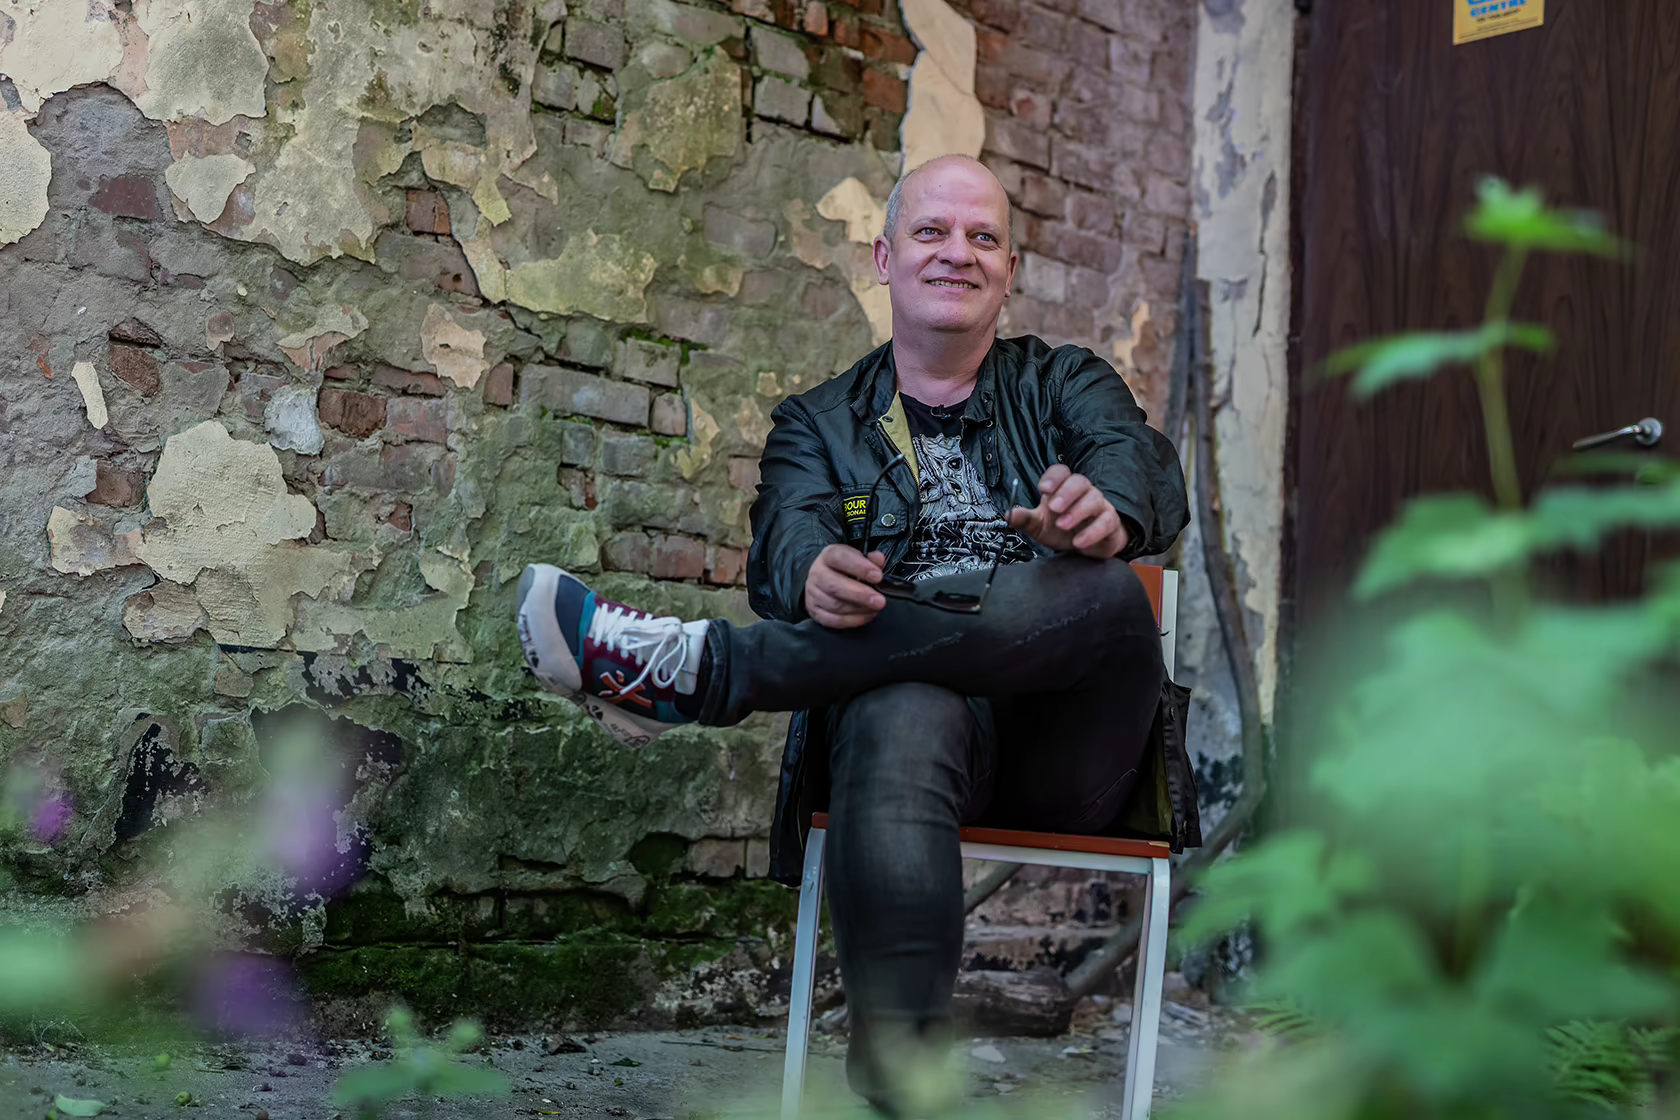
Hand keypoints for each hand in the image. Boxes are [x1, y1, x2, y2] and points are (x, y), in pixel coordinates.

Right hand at [804, 543, 887, 628]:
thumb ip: (870, 559)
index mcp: (828, 556)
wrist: (823, 579)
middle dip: (860, 595)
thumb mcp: (857, 557)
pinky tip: (867, 615)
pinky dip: (852, 620)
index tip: (878, 576)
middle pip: (834, 586)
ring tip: (875, 608)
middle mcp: (817, 574)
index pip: (839, 558)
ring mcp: (814, 594)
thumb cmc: (844, 568)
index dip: (859, 567)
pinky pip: (832, 620)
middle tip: (880, 601)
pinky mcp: (816, 612)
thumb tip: (878, 560)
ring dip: (858, 609)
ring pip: (834, 605)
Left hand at [1007, 464, 1128, 557]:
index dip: (1053, 477)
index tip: (1043, 489)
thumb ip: (1024, 519)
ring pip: (1094, 499)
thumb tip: (1007, 514)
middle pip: (1079, 481)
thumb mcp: (1039, 525)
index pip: (1061, 472)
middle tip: (1054, 507)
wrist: (1085, 545)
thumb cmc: (1061, 529)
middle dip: (1066, 493)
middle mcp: (1082, 492)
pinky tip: (1078, 542)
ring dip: (1078, 511)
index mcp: (1063, 488)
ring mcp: (1098, 505)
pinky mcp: (1109, 522)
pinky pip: (1106, 521)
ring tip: (1063, 525)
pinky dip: (1092, 532)